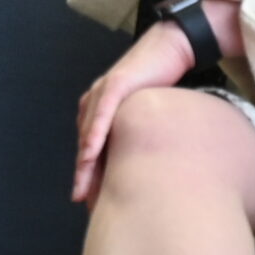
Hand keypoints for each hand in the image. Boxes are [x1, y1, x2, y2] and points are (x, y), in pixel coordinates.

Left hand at [73, 22, 197, 203]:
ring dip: (85, 164)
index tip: (91, 204)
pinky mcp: (115, 84)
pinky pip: (102, 114)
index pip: (90, 151)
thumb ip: (137, 135)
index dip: (89, 178)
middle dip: (84, 178)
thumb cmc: (161, 83)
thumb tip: (143, 167)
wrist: (170, 49)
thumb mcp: (145, 115)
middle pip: (85, 147)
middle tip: (85, 205)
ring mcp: (102, 93)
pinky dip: (94, 135)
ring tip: (84, 190)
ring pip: (88, 135)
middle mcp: (94, 103)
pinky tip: (89, 153)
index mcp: (98, 111)